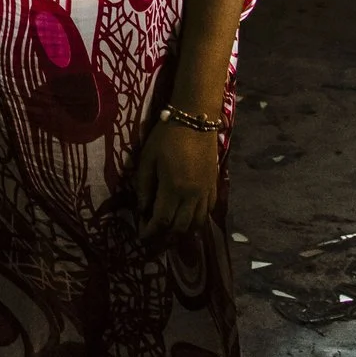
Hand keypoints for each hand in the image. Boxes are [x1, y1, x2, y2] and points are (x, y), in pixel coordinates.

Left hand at [133, 119, 220, 240]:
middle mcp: (192, 195)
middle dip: (166, 236)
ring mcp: (206, 191)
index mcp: (173, 188)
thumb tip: (142, 209)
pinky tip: (189, 217)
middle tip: (154, 237)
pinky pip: (209, 210)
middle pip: (181, 227)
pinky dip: (198, 219)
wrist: (196, 119)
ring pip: (197, 222)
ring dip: (183, 231)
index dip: (151, 231)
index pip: (162, 220)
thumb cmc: (166, 136)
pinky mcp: (214, 185)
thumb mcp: (148, 158)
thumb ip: (144, 185)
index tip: (142, 236)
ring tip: (171, 231)